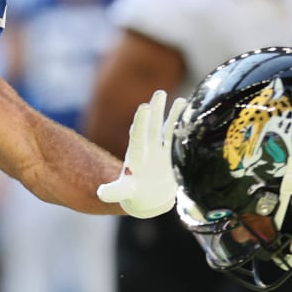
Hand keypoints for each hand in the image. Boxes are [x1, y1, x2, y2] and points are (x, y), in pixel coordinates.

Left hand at [97, 90, 183, 217]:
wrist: (145, 198)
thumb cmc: (132, 194)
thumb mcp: (122, 193)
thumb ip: (114, 192)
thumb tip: (101, 193)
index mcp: (135, 155)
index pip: (137, 136)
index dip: (141, 122)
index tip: (144, 107)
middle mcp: (147, 148)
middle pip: (151, 126)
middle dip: (156, 111)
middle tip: (159, 93)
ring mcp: (160, 149)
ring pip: (167, 129)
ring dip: (173, 114)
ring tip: (181, 100)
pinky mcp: (171, 154)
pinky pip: (177, 137)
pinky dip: (183, 125)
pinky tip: (189, 111)